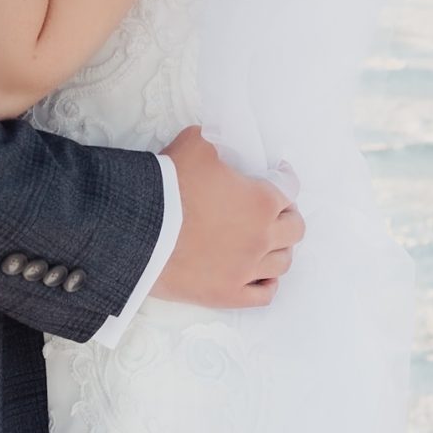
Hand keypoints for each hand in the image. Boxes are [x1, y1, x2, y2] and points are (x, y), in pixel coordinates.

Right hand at [152, 125, 304, 308]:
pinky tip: (259, 274)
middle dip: (286, 216)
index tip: (277, 176)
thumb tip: (219, 137)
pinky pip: (264, 294)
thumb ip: (216, 139)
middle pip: (294, 230)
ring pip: (283, 263)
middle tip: (272, 210)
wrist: (137, 231)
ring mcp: (246, 270)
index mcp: (262, 201)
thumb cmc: (167, 186)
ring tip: (265, 242)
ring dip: (278, 249)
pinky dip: (266, 283)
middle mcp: (262, 238)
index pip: (290, 189)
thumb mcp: (195, 143)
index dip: (284, 178)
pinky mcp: (227, 295)